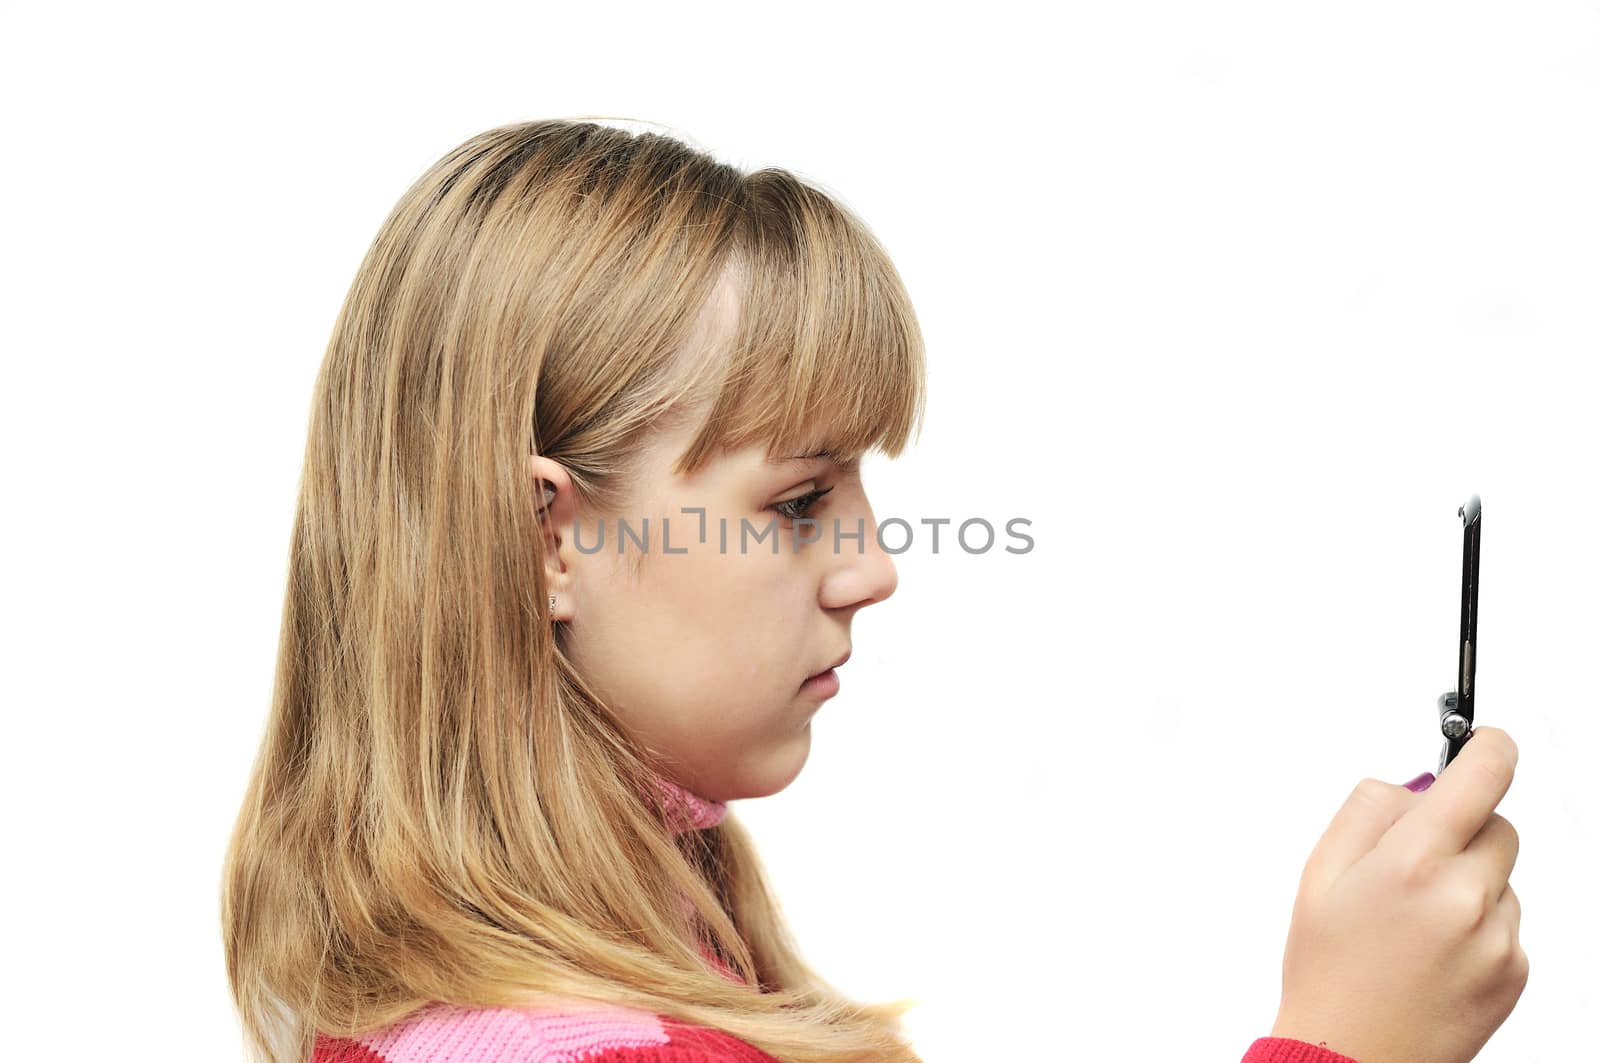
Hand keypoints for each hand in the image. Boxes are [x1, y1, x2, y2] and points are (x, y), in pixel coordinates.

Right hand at [1271, 726, 1527, 1062]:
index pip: (1483, 778)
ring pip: (1502, 876)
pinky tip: (1434, 953)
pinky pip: (1507, 921)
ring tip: (1414, 923)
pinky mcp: (1515, 972)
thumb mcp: (1319, 873)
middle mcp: (1466, 897)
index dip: (1489, 747)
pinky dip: (1478, 924)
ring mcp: (1498, 938)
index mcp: (1413, 863)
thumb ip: (1368, 810)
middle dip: (1462, 829)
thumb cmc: (1327, 967)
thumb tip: (1417, 784)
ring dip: (1470, 881)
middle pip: (1497, 825)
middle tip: (1414, 862)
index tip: (1486, 741)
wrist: (1350, 1056)